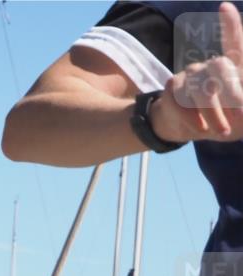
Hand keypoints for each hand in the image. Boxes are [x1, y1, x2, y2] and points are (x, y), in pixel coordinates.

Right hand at [151, 2, 242, 142]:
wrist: (194, 131)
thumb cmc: (228, 118)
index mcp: (232, 68)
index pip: (233, 42)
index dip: (229, 25)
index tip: (224, 7)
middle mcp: (210, 66)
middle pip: (219, 67)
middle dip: (232, 94)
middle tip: (240, 117)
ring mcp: (189, 75)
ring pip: (199, 88)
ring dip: (213, 113)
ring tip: (221, 131)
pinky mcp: (171, 89)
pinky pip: (179, 100)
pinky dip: (192, 117)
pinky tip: (200, 129)